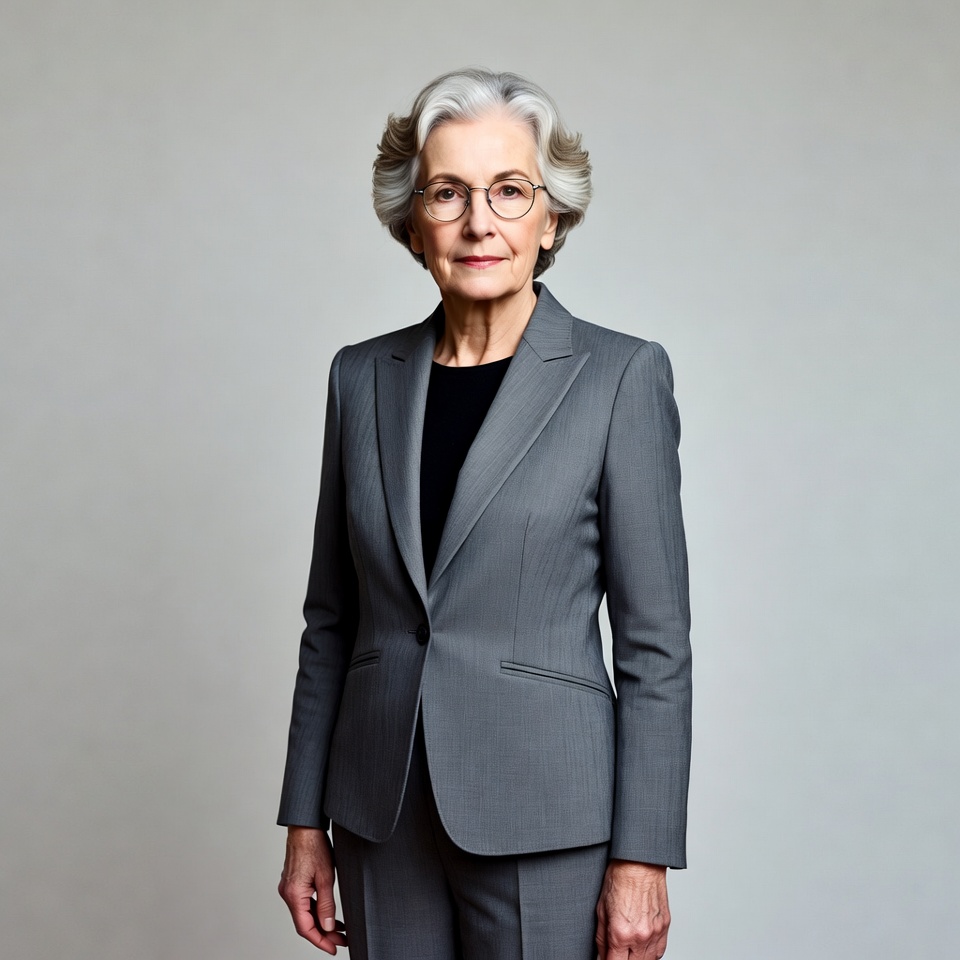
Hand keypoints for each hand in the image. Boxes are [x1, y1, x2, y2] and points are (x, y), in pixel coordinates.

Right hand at [278, 826, 347, 953]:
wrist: (304, 825)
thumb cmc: (314, 845)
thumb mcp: (325, 876)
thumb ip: (326, 903)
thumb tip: (328, 925)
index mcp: (293, 894)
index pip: (305, 928)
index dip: (320, 941)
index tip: (333, 949)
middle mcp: (287, 893)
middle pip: (305, 923)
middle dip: (323, 934)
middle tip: (342, 941)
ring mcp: (289, 888)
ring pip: (305, 913)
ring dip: (321, 923)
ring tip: (340, 929)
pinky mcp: (294, 882)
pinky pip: (304, 903)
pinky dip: (316, 910)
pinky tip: (329, 913)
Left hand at [595, 860, 670, 958]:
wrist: (640, 862)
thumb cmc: (619, 879)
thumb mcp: (601, 909)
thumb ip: (601, 938)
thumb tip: (601, 955)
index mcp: (621, 932)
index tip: (606, 959)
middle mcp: (641, 936)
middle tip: (616, 953)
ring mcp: (655, 932)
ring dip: (637, 959)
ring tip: (628, 951)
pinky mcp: (665, 927)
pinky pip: (659, 951)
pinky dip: (650, 953)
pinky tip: (642, 947)